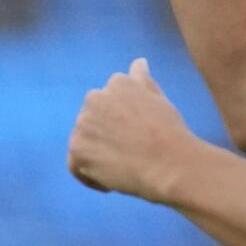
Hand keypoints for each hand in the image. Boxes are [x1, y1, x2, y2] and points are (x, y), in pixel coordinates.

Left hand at [67, 58, 195, 202]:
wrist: (170, 165)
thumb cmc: (170, 133)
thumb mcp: (158, 98)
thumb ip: (142, 79)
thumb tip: (138, 61)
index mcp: (116, 83)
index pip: (110, 103)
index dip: (122, 123)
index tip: (137, 136)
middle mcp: (95, 98)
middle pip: (94, 122)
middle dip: (107, 136)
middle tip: (131, 153)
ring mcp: (83, 124)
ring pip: (83, 142)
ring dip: (98, 155)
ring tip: (123, 169)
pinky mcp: (77, 151)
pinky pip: (75, 166)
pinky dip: (89, 176)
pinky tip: (110, 183)